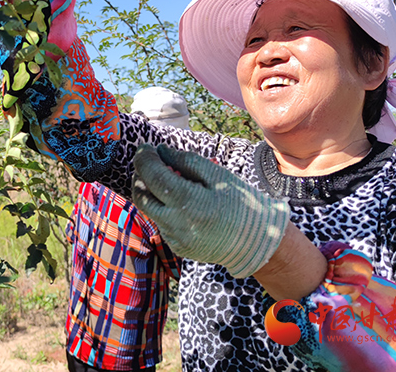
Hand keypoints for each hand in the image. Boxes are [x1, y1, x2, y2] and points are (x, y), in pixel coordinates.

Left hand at [132, 144, 290, 277]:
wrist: (256, 242)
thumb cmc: (240, 203)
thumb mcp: (216, 176)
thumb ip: (185, 161)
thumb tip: (160, 151)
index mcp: (187, 201)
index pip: (151, 175)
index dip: (144, 158)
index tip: (145, 147)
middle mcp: (175, 222)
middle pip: (140, 194)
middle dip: (139, 175)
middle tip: (149, 161)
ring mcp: (174, 238)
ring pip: (148, 209)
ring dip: (150, 191)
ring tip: (167, 179)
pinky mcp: (177, 247)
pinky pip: (160, 222)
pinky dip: (162, 207)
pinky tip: (179, 201)